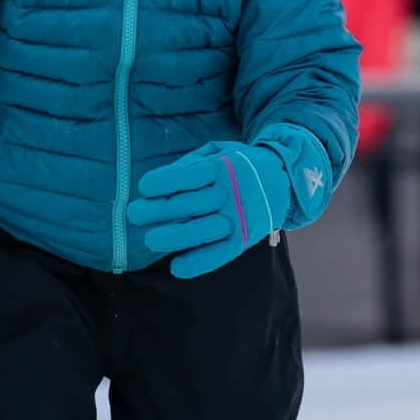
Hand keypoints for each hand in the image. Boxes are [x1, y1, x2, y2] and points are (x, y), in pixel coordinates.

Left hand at [127, 135, 330, 278]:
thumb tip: (158, 182)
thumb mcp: (219, 152)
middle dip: (160, 210)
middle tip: (135, 214)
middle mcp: (234, 193)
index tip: (145, 188)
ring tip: (151, 239)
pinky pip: (221, 253)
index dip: (166, 182)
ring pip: (204, 231)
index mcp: (225, 167)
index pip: (191, 176)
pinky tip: (177, 267)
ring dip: (175, 237)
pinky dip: (200, 262)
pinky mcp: (245, 238)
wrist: (284, 180)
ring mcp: (241, 218)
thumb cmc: (239, 165)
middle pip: (193, 204)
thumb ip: (190, 164)